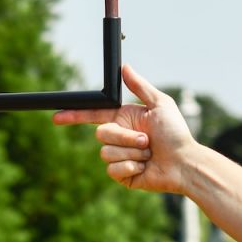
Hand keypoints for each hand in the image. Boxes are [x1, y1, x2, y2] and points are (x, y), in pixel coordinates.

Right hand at [52, 63, 195, 192]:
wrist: (184, 164)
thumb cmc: (176, 133)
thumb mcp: (160, 104)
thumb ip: (139, 86)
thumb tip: (124, 66)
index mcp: (124, 119)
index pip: (93, 115)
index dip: (74, 115)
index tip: (57, 116)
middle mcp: (119, 137)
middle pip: (101, 134)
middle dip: (125, 137)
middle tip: (147, 140)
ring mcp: (120, 157)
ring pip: (106, 152)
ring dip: (131, 153)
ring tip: (149, 154)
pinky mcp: (123, 175)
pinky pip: (113, 170)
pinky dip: (131, 167)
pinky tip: (144, 168)